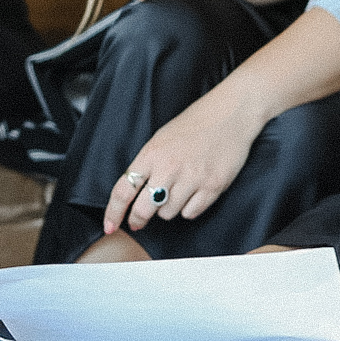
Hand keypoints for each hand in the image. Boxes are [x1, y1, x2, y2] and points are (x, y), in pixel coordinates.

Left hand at [103, 82, 264, 233]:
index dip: (114, 212)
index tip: (109, 226)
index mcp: (151, 154)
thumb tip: (135, 194)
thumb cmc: (194, 125)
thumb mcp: (161, 139)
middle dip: (138, 219)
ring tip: (176, 191)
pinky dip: (188, 208)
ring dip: (167, 208)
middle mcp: (169, 168)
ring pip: (168, 214)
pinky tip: (193, 193)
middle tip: (138, 222)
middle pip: (144, 210)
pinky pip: (190, 213)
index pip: (124, 190)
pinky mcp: (212, 187)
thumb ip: (148, 165)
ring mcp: (192, 178)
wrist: (230, 114)